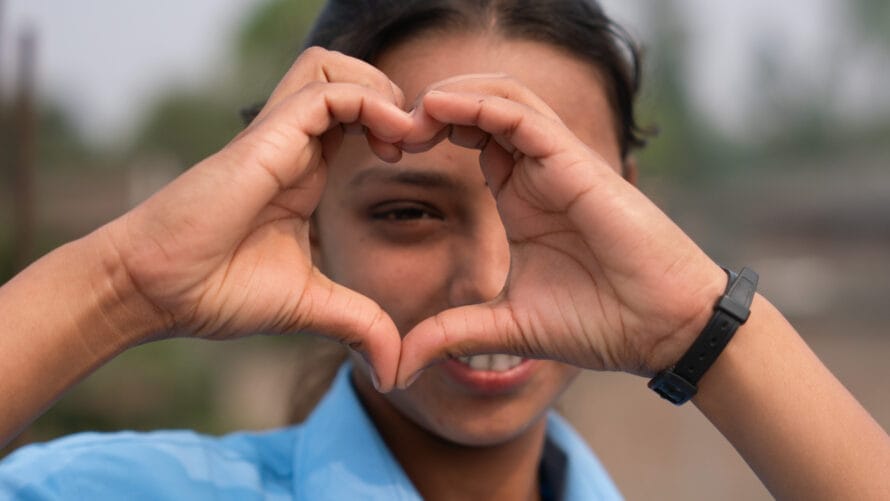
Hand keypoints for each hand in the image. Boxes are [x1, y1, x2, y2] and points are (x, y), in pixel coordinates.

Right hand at [100, 48, 410, 389]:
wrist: (154, 292)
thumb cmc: (216, 292)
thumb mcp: (308, 307)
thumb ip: (358, 324)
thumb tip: (394, 370)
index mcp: (304, 173)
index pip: (354, 118)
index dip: (393, 126)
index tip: (418, 161)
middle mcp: (293, 146)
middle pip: (345, 77)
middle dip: (394, 97)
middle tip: (416, 144)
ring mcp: (278, 138)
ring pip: (332, 67)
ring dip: (380, 90)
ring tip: (404, 138)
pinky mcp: (265, 140)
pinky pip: (324, 92)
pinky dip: (369, 103)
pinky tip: (392, 142)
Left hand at [396, 75, 726, 386]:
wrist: (665, 331)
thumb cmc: (602, 323)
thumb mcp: (509, 327)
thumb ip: (453, 334)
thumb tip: (399, 364)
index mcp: (522, 198)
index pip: (472, 139)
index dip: (429, 135)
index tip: (389, 153)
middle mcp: (538, 172)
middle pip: (481, 108)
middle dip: (432, 109)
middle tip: (389, 130)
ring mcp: (559, 164)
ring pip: (501, 98)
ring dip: (452, 95)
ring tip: (410, 113)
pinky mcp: (577, 164)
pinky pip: (522, 117)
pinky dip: (480, 105)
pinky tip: (439, 109)